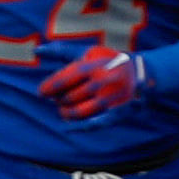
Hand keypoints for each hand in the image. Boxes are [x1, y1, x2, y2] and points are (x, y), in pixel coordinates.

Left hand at [37, 39, 159, 118]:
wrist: (141, 72)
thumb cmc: (107, 60)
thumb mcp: (87, 52)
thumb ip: (62, 51)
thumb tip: (37, 50)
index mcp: (93, 66)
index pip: (63, 79)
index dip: (48, 88)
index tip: (41, 92)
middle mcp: (102, 81)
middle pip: (69, 97)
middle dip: (58, 100)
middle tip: (56, 99)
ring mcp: (110, 98)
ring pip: (80, 111)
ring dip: (66, 113)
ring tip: (63, 110)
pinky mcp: (117, 112)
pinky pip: (97, 123)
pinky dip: (81, 127)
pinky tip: (69, 127)